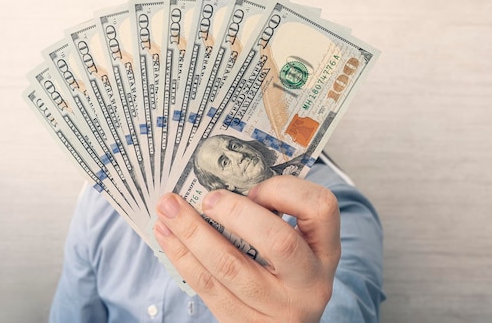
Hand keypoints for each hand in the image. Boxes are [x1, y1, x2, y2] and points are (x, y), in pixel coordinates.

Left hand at [153, 175, 340, 322]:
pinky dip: (181, 255)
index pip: (320, 208)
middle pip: (277, 241)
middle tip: (207, 198)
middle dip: (236, 212)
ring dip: (192, 231)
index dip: (285, 191)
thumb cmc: (287, 274)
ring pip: (229, 266)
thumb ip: (276, 218)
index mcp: (325, 251)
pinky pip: (207, 286)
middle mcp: (309, 281)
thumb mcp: (301, 247)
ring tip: (168, 207)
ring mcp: (277, 307)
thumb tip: (224, 183)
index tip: (255, 189)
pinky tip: (166, 234)